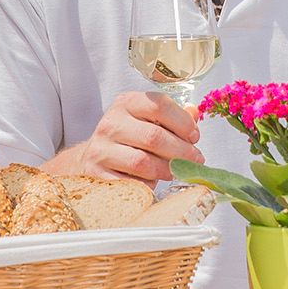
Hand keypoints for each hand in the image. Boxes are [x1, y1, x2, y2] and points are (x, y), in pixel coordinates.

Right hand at [62, 89, 201, 181]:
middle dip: (181, 151)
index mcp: (126, 103)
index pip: (159, 105)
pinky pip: (130, 183)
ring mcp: (101, 149)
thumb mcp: (146, 120)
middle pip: (154, 137)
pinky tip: (153, 181)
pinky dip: (147, 185)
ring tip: (175, 171)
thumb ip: (171, 117)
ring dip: (166, 170)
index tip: (195, 136)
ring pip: (142, 162)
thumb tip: (195, 113)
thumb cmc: (128, 138)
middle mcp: (111, 123)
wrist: (91, 158)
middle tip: (196, 160)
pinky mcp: (96, 174)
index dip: (183, 122)